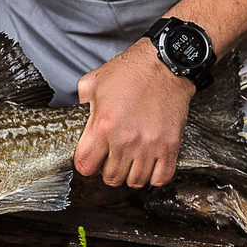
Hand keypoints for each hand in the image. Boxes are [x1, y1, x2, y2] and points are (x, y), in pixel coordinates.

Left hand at [73, 41, 194, 187]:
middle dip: (107, 171)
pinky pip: (161, 178)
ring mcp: (150, 145)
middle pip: (111, 178)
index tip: (90, 158)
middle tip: (110, 158)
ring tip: (129, 161)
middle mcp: (126, 140)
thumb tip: (76, 120)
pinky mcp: (170, 146)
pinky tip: (148, 164)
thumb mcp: (92, 83)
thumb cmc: (129, 71)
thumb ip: (81, 106)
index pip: (85, 166)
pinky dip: (154, 176)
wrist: (164, 64)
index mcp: (103, 125)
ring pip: (135, 181)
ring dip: (129, 174)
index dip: (85, 164)